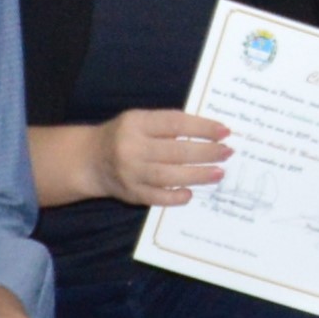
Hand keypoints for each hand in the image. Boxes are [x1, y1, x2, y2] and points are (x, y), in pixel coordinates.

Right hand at [85, 109, 229, 207]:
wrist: (91, 160)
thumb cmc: (124, 135)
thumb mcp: (140, 120)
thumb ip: (167, 125)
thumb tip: (209, 133)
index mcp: (136, 123)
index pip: (174, 123)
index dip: (202, 127)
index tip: (224, 131)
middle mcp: (132, 147)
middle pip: (175, 151)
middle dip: (206, 153)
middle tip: (227, 153)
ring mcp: (130, 173)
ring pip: (169, 176)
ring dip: (198, 175)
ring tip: (219, 173)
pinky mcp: (131, 193)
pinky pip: (157, 197)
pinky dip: (176, 196)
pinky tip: (191, 193)